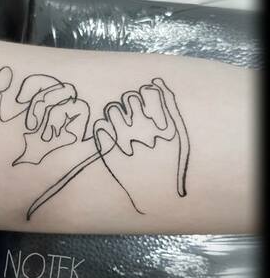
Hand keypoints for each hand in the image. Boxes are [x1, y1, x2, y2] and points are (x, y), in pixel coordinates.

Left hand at [0, 66, 96, 218]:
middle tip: (29, 125)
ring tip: (42, 137)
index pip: (41, 82)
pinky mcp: (74, 143)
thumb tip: (8, 70)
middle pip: (61, 87)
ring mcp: (61, 128)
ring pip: (74, 100)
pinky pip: (83, 116)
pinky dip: (71, 121)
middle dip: (45, 99)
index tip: (18, 101)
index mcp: (27, 108)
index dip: (34, 85)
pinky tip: (54, 139)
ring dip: (56, 112)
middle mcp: (46, 115)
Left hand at [92, 77, 189, 213]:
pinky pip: (99, 127)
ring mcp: (124, 141)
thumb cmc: (170, 164)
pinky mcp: (108, 152)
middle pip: (128, 98)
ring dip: (116, 114)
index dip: (147, 95)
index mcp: (164, 125)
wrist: (154, 198)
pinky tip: (112, 138)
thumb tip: (155, 79)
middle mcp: (144, 131)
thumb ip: (169, 104)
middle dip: (131, 104)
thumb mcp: (178, 135)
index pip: (148, 91)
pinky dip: (104, 129)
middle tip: (135, 118)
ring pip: (111, 109)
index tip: (148, 106)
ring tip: (122, 126)